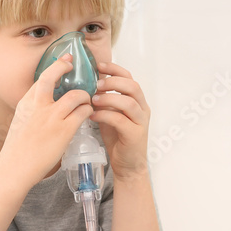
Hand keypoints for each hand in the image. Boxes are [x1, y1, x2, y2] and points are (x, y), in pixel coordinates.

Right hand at [0, 54, 92, 187]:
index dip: (55, 67)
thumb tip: (43, 106)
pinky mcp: (64, 130)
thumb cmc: (17, 150)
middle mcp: (38, 106)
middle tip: (72, 65)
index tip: (63, 61)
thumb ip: (32, 112)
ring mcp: (52, 117)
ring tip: (87, 100)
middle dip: (63, 67)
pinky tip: (89, 114)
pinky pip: (83, 113)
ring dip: (84, 96)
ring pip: (75, 95)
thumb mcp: (20, 123)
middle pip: (52, 77)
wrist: (15, 168)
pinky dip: (88, 111)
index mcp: (26, 104)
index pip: (41, 79)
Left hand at [90, 62, 149, 179]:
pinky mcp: (135, 135)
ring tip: (93, 100)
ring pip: (128, 102)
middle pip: (132, 86)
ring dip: (108, 98)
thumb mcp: (110, 114)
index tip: (99, 65)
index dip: (114, 69)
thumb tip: (88, 85)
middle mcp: (142, 109)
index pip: (129, 78)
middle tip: (95, 84)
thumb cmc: (118, 138)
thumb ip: (104, 100)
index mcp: (137, 101)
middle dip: (112, 82)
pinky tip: (93, 116)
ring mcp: (140, 121)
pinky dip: (105, 115)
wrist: (128, 165)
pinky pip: (120, 120)